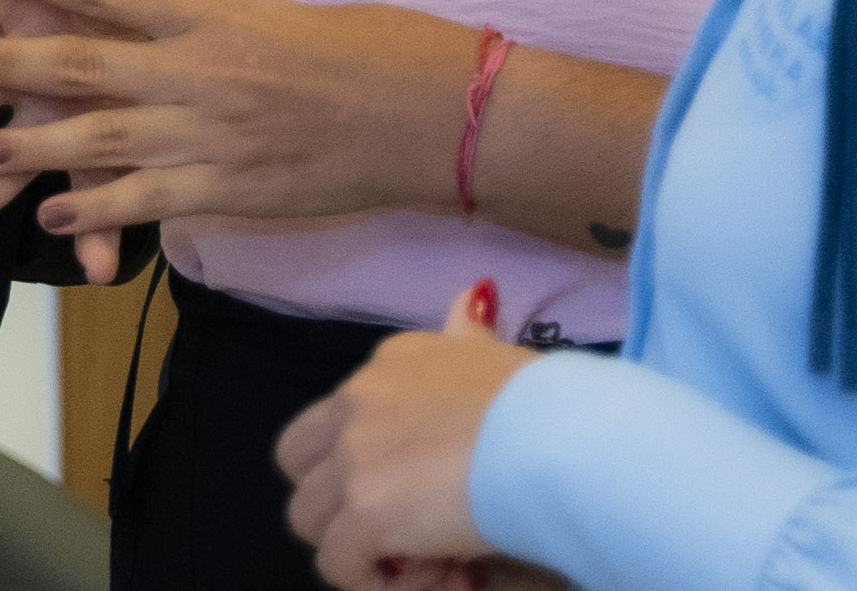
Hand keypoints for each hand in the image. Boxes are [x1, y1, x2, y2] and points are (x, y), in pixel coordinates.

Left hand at [0, 0, 460, 248]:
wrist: (417, 112)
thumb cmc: (341, 47)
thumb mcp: (255, 5)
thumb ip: (180, 0)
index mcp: (205, 11)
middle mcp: (199, 70)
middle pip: (89, 64)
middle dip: (14, 66)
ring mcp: (211, 135)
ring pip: (106, 142)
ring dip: (37, 150)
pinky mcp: (228, 191)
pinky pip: (150, 202)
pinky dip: (98, 213)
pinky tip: (52, 222)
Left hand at [278, 283, 529, 586]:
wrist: (554, 438)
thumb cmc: (543, 402)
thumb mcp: (496, 352)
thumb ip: (471, 333)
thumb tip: (473, 294)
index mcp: (390, 364)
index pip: (343, 414)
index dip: (374, 462)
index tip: (431, 489)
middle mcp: (356, 402)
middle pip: (301, 465)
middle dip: (337, 503)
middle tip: (407, 532)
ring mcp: (352, 457)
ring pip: (310, 520)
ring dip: (361, 550)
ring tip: (431, 562)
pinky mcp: (362, 514)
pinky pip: (338, 565)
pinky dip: (376, 582)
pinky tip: (440, 577)